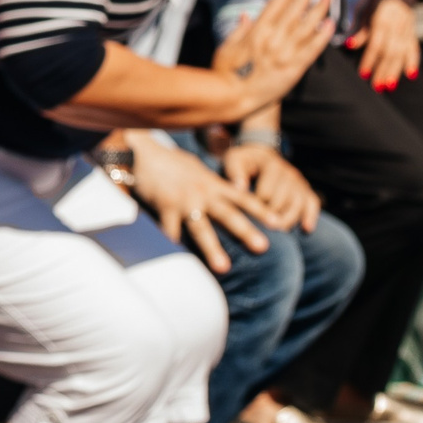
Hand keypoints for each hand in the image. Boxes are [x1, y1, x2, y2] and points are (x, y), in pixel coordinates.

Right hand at [126, 139, 267, 275]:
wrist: (144, 153)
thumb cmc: (170, 162)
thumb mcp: (198, 169)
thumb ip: (212, 183)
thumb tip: (228, 191)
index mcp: (213, 184)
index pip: (243, 198)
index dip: (261, 210)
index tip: (278, 223)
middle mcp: (203, 193)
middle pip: (229, 214)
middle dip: (246, 231)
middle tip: (264, 247)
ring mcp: (184, 201)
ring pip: (202, 228)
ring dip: (213, 249)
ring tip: (224, 268)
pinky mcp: (165, 207)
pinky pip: (170, 230)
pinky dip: (174, 246)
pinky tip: (180, 262)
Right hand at [210, 0, 336, 117]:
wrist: (231, 99)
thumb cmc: (223, 74)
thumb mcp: (225, 48)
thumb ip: (239, 30)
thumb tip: (246, 14)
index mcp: (256, 31)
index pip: (277, 2)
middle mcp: (273, 38)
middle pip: (295, 8)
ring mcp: (285, 53)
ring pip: (307, 25)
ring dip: (319, 7)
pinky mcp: (294, 69)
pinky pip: (312, 50)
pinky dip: (322, 36)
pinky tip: (331, 24)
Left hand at [222, 141, 320, 232]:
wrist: (258, 155)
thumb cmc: (244, 161)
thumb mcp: (235, 160)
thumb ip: (236, 172)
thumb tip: (240, 187)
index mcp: (272, 164)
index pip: (267, 192)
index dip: (257, 207)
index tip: (248, 218)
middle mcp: (289, 172)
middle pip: (284, 200)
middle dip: (272, 216)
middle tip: (262, 231)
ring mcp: (299, 182)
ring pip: (298, 204)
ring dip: (289, 220)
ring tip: (278, 234)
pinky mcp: (305, 190)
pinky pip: (312, 203)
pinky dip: (310, 216)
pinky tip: (306, 229)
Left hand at [347, 0, 420, 90]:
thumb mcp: (365, 10)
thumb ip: (360, 29)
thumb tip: (349, 46)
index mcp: (383, 18)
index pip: (376, 44)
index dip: (370, 60)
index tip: (363, 74)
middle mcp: (398, 23)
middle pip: (391, 51)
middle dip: (384, 71)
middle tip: (377, 87)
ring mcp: (408, 27)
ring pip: (402, 52)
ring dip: (396, 70)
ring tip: (389, 86)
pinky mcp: (413, 29)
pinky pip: (414, 46)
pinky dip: (413, 61)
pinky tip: (411, 74)